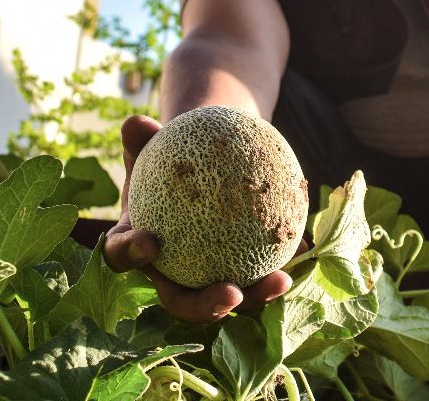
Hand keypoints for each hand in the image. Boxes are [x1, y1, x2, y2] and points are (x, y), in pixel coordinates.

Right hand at [102, 115, 292, 322]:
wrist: (196, 165)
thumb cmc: (166, 157)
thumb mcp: (152, 145)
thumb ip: (141, 138)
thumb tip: (135, 122)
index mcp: (135, 246)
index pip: (123, 256)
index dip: (132, 255)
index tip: (151, 243)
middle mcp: (167, 273)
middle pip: (181, 301)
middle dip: (204, 307)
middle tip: (231, 293)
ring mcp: (202, 281)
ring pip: (228, 297)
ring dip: (256, 295)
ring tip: (281, 281)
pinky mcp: (236, 275)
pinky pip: (258, 274)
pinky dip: (280, 264)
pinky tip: (305, 247)